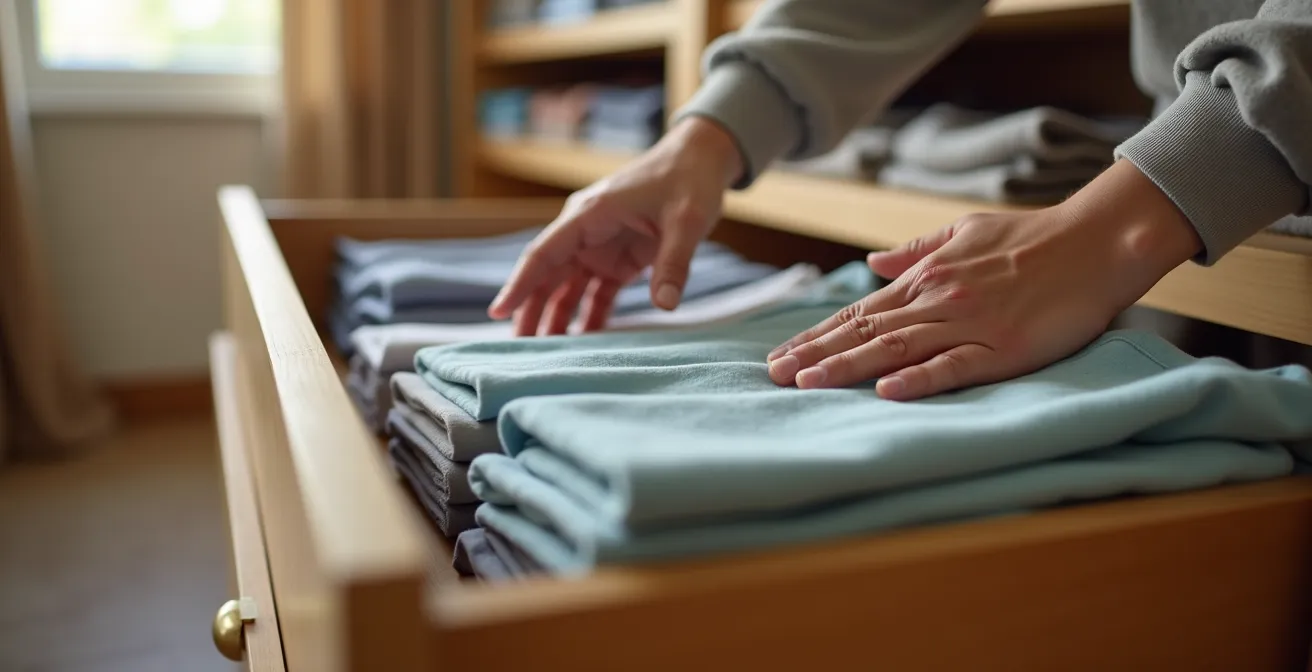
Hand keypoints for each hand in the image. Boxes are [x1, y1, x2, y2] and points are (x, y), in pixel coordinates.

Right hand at [489, 117, 742, 335]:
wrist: (701, 160)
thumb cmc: (689, 179)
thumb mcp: (687, 220)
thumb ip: (674, 262)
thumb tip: (665, 305)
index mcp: (589, 215)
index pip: (543, 254)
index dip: (519, 284)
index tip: (497, 312)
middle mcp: (586, 231)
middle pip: (548, 276)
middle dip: (531, 310)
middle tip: (519, 350)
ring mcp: (600, 246)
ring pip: (567, 287)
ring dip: (556, 317)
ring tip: (546, 354)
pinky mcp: (618, 259)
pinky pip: (595, 292)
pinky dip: (589, 316)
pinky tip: (584, 343)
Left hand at [766, 160, 1202, 399]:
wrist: (1097, 239)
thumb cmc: (1032, 237)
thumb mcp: (964, 233)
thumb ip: (915, 252)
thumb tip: (870, 265)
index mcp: (926, 278)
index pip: (858, 313)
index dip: (817, 335)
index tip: (780, 356)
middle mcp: (938, 299)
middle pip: (865, 332)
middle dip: (816, 354)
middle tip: (773, 376)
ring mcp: (970, 322)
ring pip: (897, 348)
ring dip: (848, 367)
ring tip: (808, 384)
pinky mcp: (1004, 345)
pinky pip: (955, 365)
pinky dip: (919, 377)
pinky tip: (886, 390)